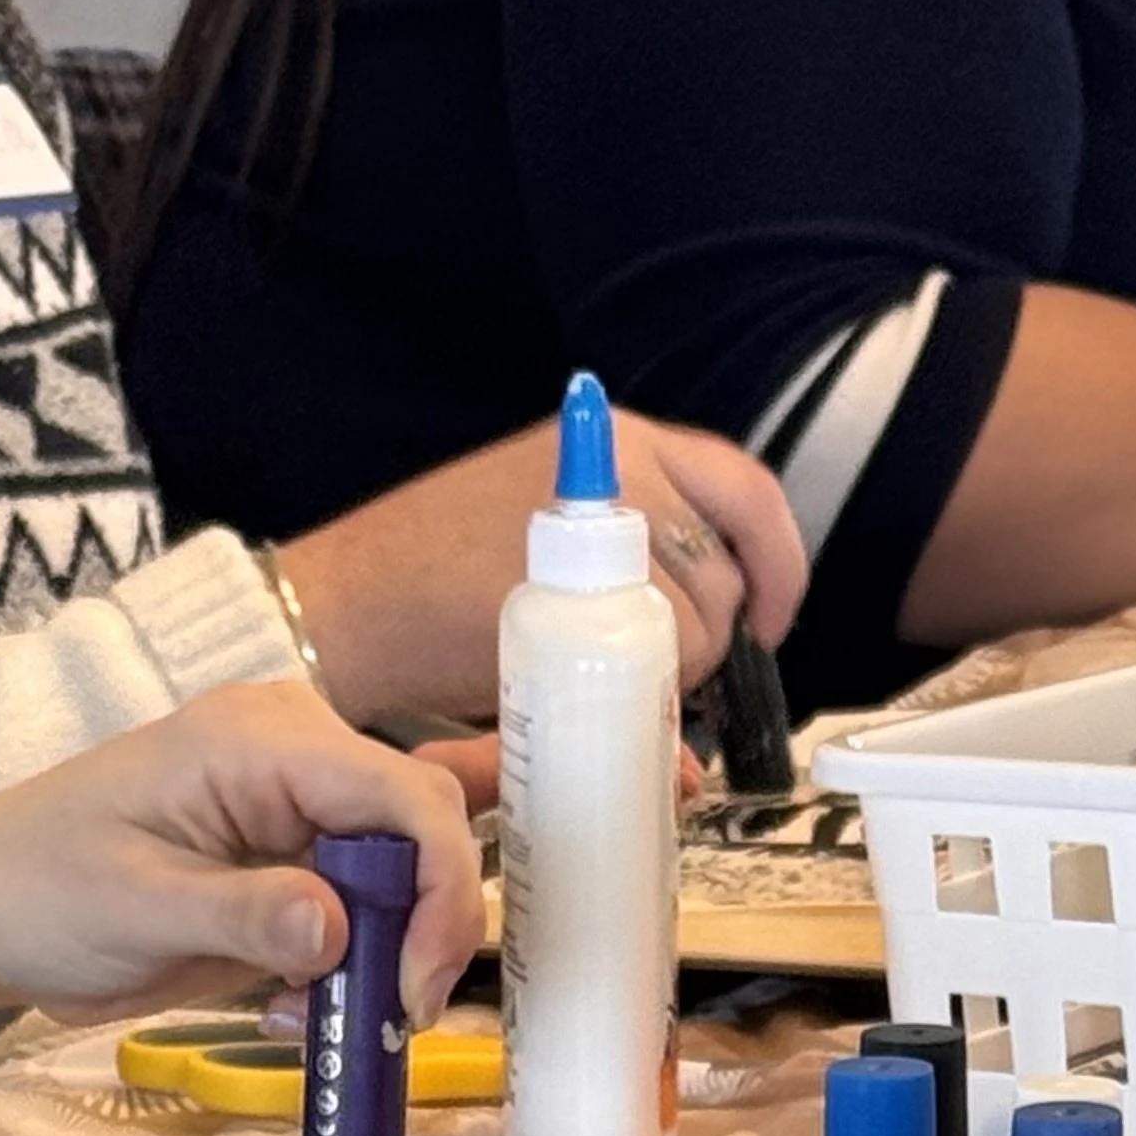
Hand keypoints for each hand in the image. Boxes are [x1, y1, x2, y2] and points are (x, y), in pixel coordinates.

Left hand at [0, 682, 484, 1018]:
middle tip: (386, 1019)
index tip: (413, 991)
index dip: (440, 893)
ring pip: (407, 876)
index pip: (408, 797)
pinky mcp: (294, 861)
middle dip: (426, 932)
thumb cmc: (36, 889)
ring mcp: (300, 807)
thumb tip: (339, 931)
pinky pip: (368, 908)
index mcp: (263, 740)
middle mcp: (299, 757)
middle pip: (426, 831)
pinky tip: (296, 1006)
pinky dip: (357, 967)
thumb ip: (243, 917)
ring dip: (388, 958)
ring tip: (313, 1017)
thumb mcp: (135, 909)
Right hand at [281, 410, 808, 724]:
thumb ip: (630, 560)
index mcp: (621, 440)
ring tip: (607, 681)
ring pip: (701, 623)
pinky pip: (662, 655)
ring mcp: (607, 530)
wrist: (358, 601)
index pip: (746, 490)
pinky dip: (653, 694)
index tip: (768, 618)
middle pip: (726, 572)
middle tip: (651, 669)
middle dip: (708, 639)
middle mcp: (627, 469)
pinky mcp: (585, 593)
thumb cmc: (435, 574)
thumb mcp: (549, 531)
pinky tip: (602, 695)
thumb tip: (711, 635)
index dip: (777, 563)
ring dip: (675, 671)